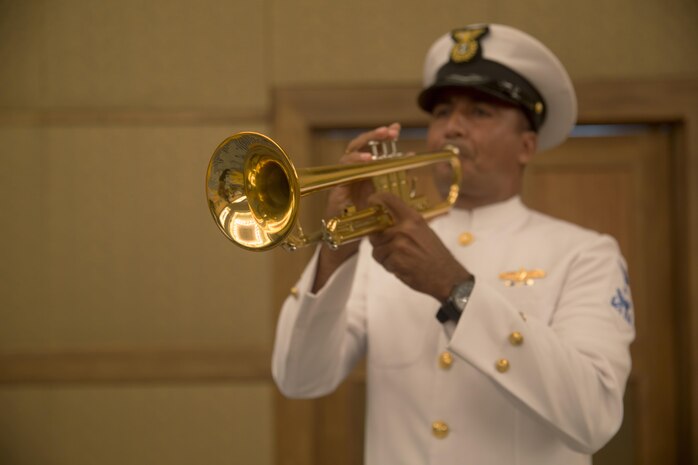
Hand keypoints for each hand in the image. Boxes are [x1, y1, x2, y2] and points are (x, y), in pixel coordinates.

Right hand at [312, 123, 401, 291]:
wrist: (347, 245)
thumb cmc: (367, 224)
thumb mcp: (388, 204)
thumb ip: (402, 190)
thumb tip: (428, 185)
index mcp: (364, 173)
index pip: (372, 149)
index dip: (382, 137)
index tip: (397, 128)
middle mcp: (352, 174)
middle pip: (359, 147)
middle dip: (374, 136)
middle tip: (391, 131)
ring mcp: (342, 182)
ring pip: (347, 156)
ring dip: (363, 149)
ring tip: (379, 147)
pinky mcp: (336, 192)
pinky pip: (341, 174)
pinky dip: (353, 166)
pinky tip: (367, 163)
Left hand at [367, 191, 471, 301]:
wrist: (447, 276)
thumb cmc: (436, 255)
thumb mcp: (424, 231)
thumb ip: (405, 225)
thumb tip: (383, 224)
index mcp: (413, 218)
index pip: (389, 200)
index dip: (375, 199)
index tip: (370, 202)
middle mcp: (405, 228)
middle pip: (376, 232)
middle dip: (379, 243)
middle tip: (392, 250)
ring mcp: (400, 244)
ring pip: (377, 250)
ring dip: (385, 258)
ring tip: (401, 261)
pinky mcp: (396, 260)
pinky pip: (383, 262)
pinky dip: (390, 268)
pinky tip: (403, 268)